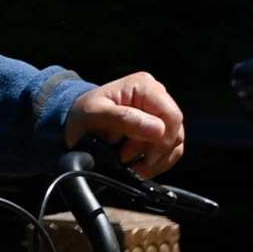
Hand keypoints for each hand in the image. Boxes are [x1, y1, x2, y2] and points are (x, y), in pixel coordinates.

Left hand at [66, 71, 184, 175]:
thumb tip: (158, 129)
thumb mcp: (94, 114)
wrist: (77, 124)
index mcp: (144, 86)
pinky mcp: (159, 130)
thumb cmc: (83, 114)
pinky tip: (137, 165)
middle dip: (153, 151)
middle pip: (175, 132)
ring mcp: (159, 114)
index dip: (162, 140)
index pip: (171, 116)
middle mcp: (157, 96)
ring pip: (175, 144)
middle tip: (125, 157)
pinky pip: (170, 151)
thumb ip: (124, 119)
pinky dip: (156, 163)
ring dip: (154, 159)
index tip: (142, 156)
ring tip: (127, 161)